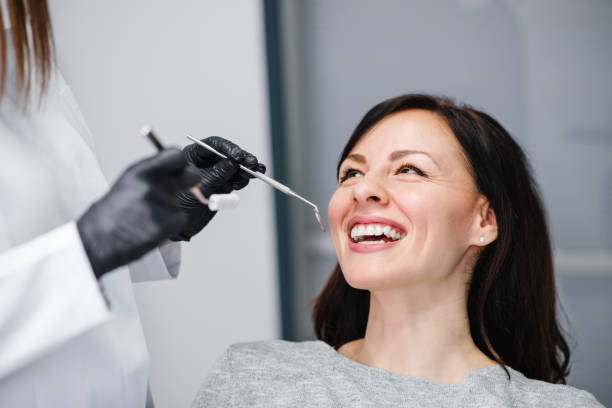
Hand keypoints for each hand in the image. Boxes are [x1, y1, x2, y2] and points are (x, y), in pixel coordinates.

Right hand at [77, 149, 199, 277]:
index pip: (177, 156)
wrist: (97, 241)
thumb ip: (152, 173)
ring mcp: (163, 204)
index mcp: (141, 171)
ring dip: (170, 208)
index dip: (180, 163)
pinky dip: (171, 223)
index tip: (180, 167)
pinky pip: (180, 218)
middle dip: (189, 180)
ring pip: (180, 201)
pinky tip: (151, 227)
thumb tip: (174, 169)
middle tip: (185, 185)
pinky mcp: (170, 223)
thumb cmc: (109, 213)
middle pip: (190, 176)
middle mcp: (155, 185)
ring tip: (146, 217)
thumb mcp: (128, 182)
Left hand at [169, 136, 265, 240]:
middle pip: (227, 154)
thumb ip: (217, 174)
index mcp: (193, 155)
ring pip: (235, 166)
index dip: (228, 148)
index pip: (213, 145)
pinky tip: (248, 179)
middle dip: (242, 158)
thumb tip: (233, 163)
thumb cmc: (183, 204)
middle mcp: (205, 162)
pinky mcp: (223, 184)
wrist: (183, 225)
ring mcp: (215, 172)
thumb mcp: (200, 187)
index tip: (239, 157)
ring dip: (245, 169)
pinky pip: (236, 178)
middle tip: (252, 164)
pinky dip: (243, 178)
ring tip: (253, 173)